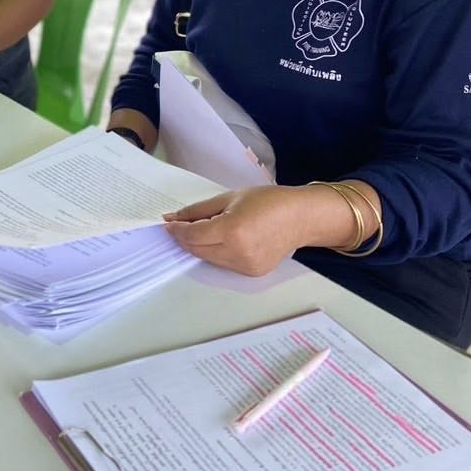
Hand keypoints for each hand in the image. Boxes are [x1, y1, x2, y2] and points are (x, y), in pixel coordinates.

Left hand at [162, 186, 316, 276]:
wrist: (300, 217)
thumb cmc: (268, 201)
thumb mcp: (229, 198)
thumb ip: (199, 210)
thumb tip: (174, 218)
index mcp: (232, 230)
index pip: (193, 235)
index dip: (177, 230)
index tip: (169, 223)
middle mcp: (238, 252)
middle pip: (197, 249)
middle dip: (185, 238)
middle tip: (180, 225)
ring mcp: (245, 266)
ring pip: (208, 259)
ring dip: (199, 246)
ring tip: (203, 230)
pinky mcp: (251, 273)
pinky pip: (223, 264)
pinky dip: (216, 252)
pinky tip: (222, 239)